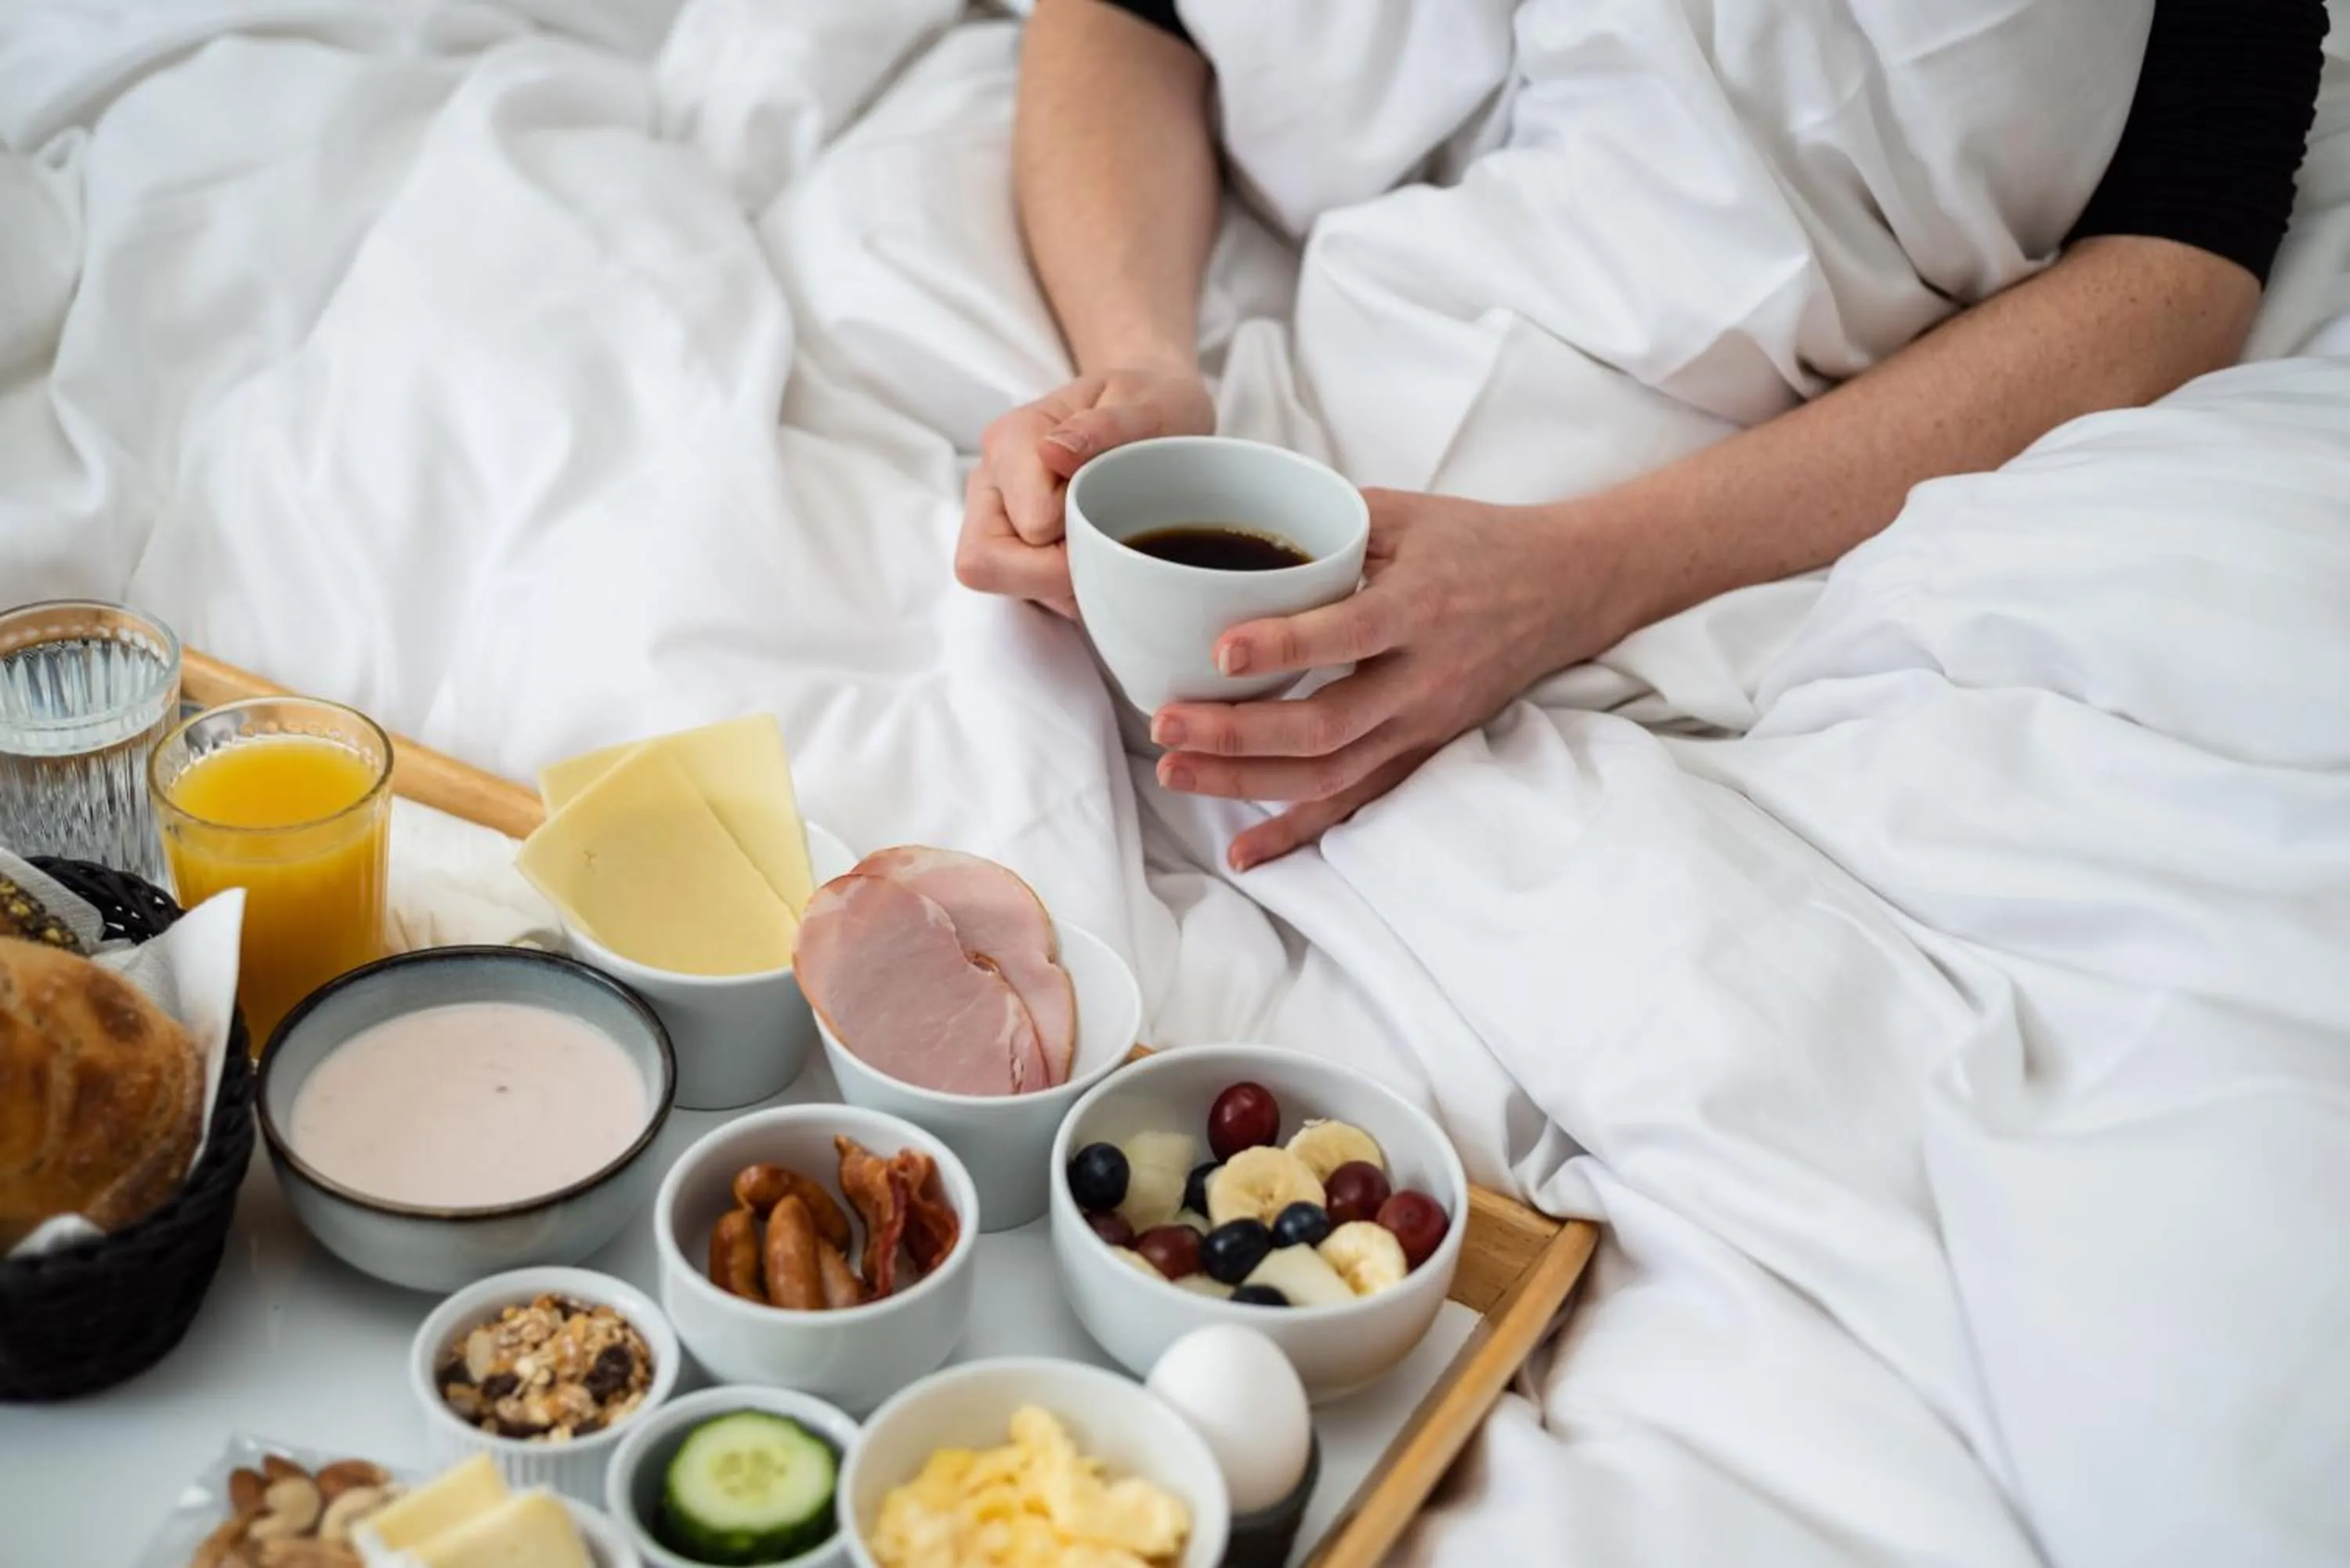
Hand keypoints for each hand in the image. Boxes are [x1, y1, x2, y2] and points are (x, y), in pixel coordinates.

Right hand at [955, 366, 1215, 616]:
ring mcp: (996, 518)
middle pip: (985, 563)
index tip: (1116, 509)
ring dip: (1066, 580)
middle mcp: (991, 482)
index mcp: (1012, 440)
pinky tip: (1099, 552)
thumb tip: (1052, 451)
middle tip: (1106, 541)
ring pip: (1007, 584)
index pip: (1032, 525)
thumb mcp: (1143, 404)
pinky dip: (1071, 586)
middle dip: (1054, 571)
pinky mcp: (1012, 547)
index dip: (1081, 533)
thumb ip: (1104, 426)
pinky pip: (1029, 592)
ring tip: (1107, 539)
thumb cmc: (1148, 408)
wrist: (1151, 413)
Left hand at [1150, 489, 1643, 869]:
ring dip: (1247, 783)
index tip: (1220, 651)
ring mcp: (1423, 725)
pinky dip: (1297, 831)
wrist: (1565, 590)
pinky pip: (1356, 802)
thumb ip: (1326, 524)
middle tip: (1164, 724)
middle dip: (1238, 733)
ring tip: (1175, 774)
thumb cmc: (1475, 543)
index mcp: (1419, 606)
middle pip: (1326, 724)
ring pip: (1331, 774)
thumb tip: (1233, 529)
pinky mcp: (1422, 752)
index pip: (1347, 633)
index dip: (1284, 646)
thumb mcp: (1405, 513)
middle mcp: (1422, 677)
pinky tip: (1242, 851)